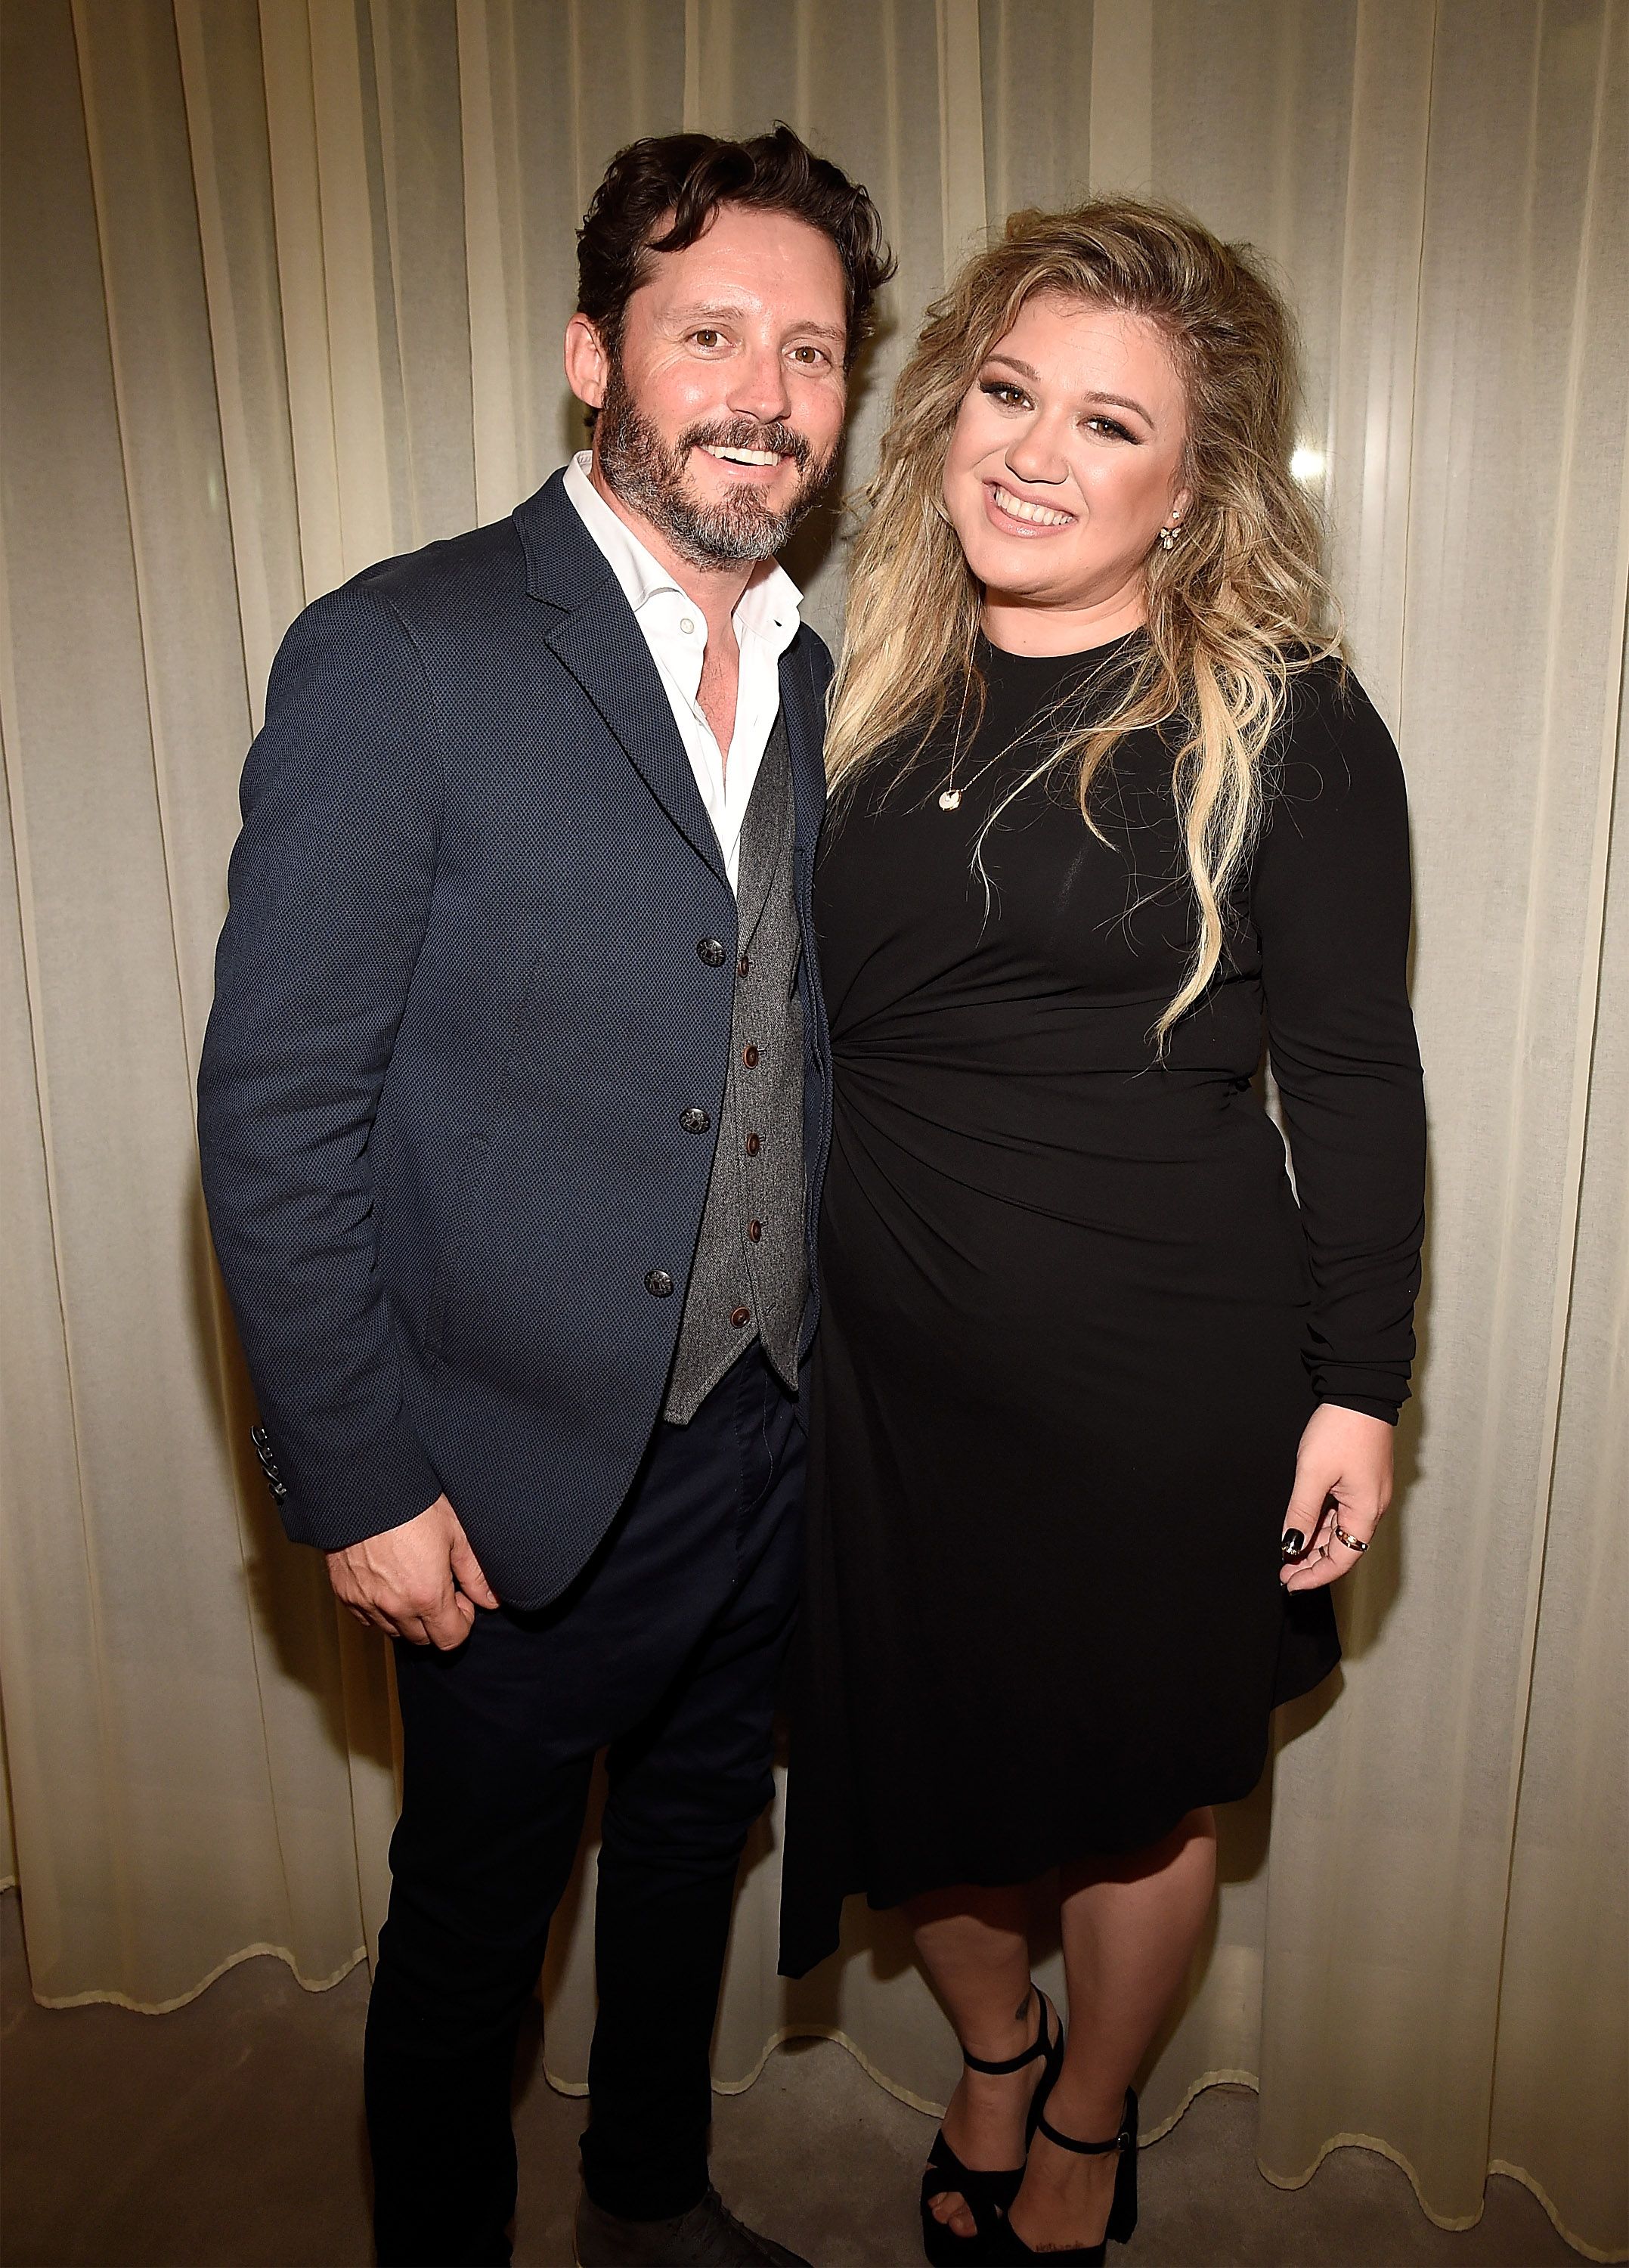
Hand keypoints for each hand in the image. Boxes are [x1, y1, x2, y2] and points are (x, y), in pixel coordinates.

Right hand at [326, 1495, 499, 1646]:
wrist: (363, 1487)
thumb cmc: (411, 1503)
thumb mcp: (455, 1532)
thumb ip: (475, 1573)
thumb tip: (490, 1599)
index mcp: (426, 1595)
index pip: (450, 1639)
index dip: (462, 1622)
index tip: (460, 1598)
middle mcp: (394, 1607)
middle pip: (422, 1639)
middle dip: (436, 1620)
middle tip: (438, 1587)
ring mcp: (366, 1602)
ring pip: (393, 1630)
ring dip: (408, 1616)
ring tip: (413, 1581)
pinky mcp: (345, 1593)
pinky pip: (367, 1617)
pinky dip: (380, 1609)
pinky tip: (389, 1582)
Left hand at [1279, 1403, 1392, 1591]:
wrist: (1359, 1391)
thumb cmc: (1341, 1429)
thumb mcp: (1312, 1474)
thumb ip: (1301, 1512)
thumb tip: (1291, 1544)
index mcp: (1366, 1511)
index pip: (1342, 1559)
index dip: (1316, 1575)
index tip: (1291, 1583)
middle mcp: (1371, 1507)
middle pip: (1341, 1547)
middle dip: (1312, 1562)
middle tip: (1284, 1571)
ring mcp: (1367, 1494)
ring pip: (1339, 1530)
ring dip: (1314, 1543)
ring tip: (1287, 1553)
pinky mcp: (1360, 1481)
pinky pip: (1340, 1512)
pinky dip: (1320, 1523)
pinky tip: (1301, 1527)